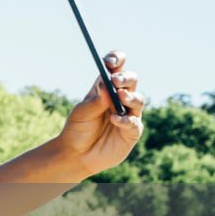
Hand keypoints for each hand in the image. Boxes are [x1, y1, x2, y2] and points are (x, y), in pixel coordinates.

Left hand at [56, 50, 143, 177]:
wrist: (76, 155)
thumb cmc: (77, 130)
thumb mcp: (81, 113)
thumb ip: (94, 101)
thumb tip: (106, 83)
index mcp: (105, 88)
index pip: (116, 67)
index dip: (116, 60)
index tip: (110, 60)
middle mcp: (119, 98)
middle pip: (131, 81)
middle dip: (125, 78)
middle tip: (116, 80)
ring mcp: (128, 114)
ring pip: (138, 99)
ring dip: (130, 97)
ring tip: (120, 97)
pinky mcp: (132, 131)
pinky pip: (134, 122)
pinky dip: (125, 119)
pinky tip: (114, 120)